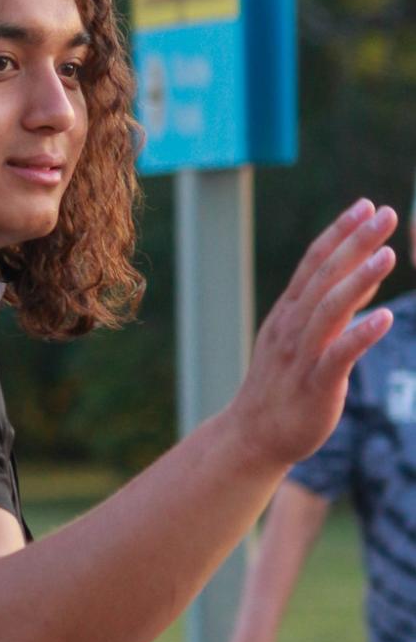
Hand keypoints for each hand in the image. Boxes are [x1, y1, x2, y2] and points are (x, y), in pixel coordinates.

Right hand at [226, 200, 395, 472]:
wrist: (253, 436)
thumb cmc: (284, 384)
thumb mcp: (306, 337)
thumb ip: (338, 304)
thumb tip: (370, 269)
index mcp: (289, 312)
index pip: (314, 263)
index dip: (340, 233)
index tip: (366, 205)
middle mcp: (292, 327)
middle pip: (324, 277)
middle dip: (355, 243)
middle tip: (386, 214)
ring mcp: (301, 356)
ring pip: (329, 310)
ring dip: (359, 280)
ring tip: (389, 254)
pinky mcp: (314, 386)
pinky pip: (338, 356)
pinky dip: (359, 335)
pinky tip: (383, 317)